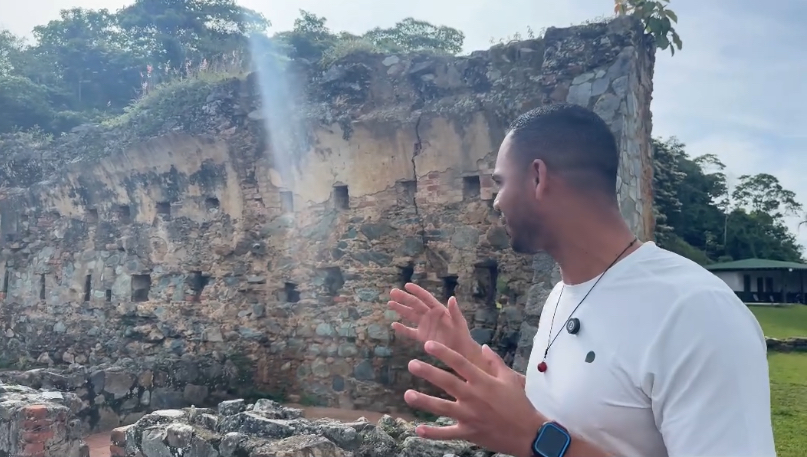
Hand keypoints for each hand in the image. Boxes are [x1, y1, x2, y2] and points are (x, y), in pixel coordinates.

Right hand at [388, 283, 476, 357]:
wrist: (461, 350)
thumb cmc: (462, 334)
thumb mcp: (460, 322)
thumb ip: (455, 311)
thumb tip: (452, 298)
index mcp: (438, 309)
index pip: (426, 298)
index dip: (417, 291)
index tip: (406, 285)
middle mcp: (429, 315)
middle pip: (414, 304)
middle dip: (403, 298)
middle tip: (392, 292)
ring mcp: (425, 325)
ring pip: (410, 315)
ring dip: (400, 309)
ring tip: (390, 303)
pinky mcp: (422, 336)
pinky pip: (410, 332)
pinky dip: (402, 329)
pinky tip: (394, 325)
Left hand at [404, 341, 544, 456]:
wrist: (528, 434)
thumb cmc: (520, 404)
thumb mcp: (510, 379)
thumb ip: (495, 362)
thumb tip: (483, 347)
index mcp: (483, 382)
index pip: (460, 363)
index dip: (443, 353)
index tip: (428, 345)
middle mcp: (474, 397)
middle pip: (447, 382)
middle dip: (428, 372)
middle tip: (411, 364)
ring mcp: (470, 416)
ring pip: (442, 408)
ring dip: (424, 401)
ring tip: (407, 394)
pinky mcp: (469, 433)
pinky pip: (448, 434)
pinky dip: (433, 433)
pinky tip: (418, 429)